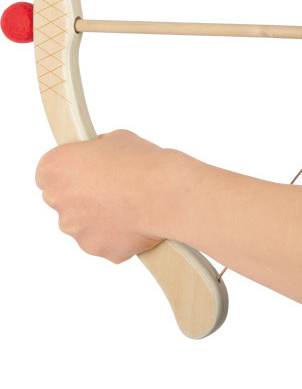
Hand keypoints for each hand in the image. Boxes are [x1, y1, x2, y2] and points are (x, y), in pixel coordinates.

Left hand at [36, 130, 176, 262]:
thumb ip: (98, 151)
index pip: (48, 172)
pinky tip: (136, 221)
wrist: (167, 194)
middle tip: (111, 187)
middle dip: (83, 195)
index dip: (68, 171)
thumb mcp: (117, 139)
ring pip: (83, 224)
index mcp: (55, 168)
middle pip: (64, 200)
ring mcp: (75, 230)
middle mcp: (58, 201)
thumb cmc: (143, 162)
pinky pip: (103, 241)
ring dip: (100, 217)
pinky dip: (117, 234)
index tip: (85, 169)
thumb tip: (99, 157)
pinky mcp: (96, 249)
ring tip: (129, 204)